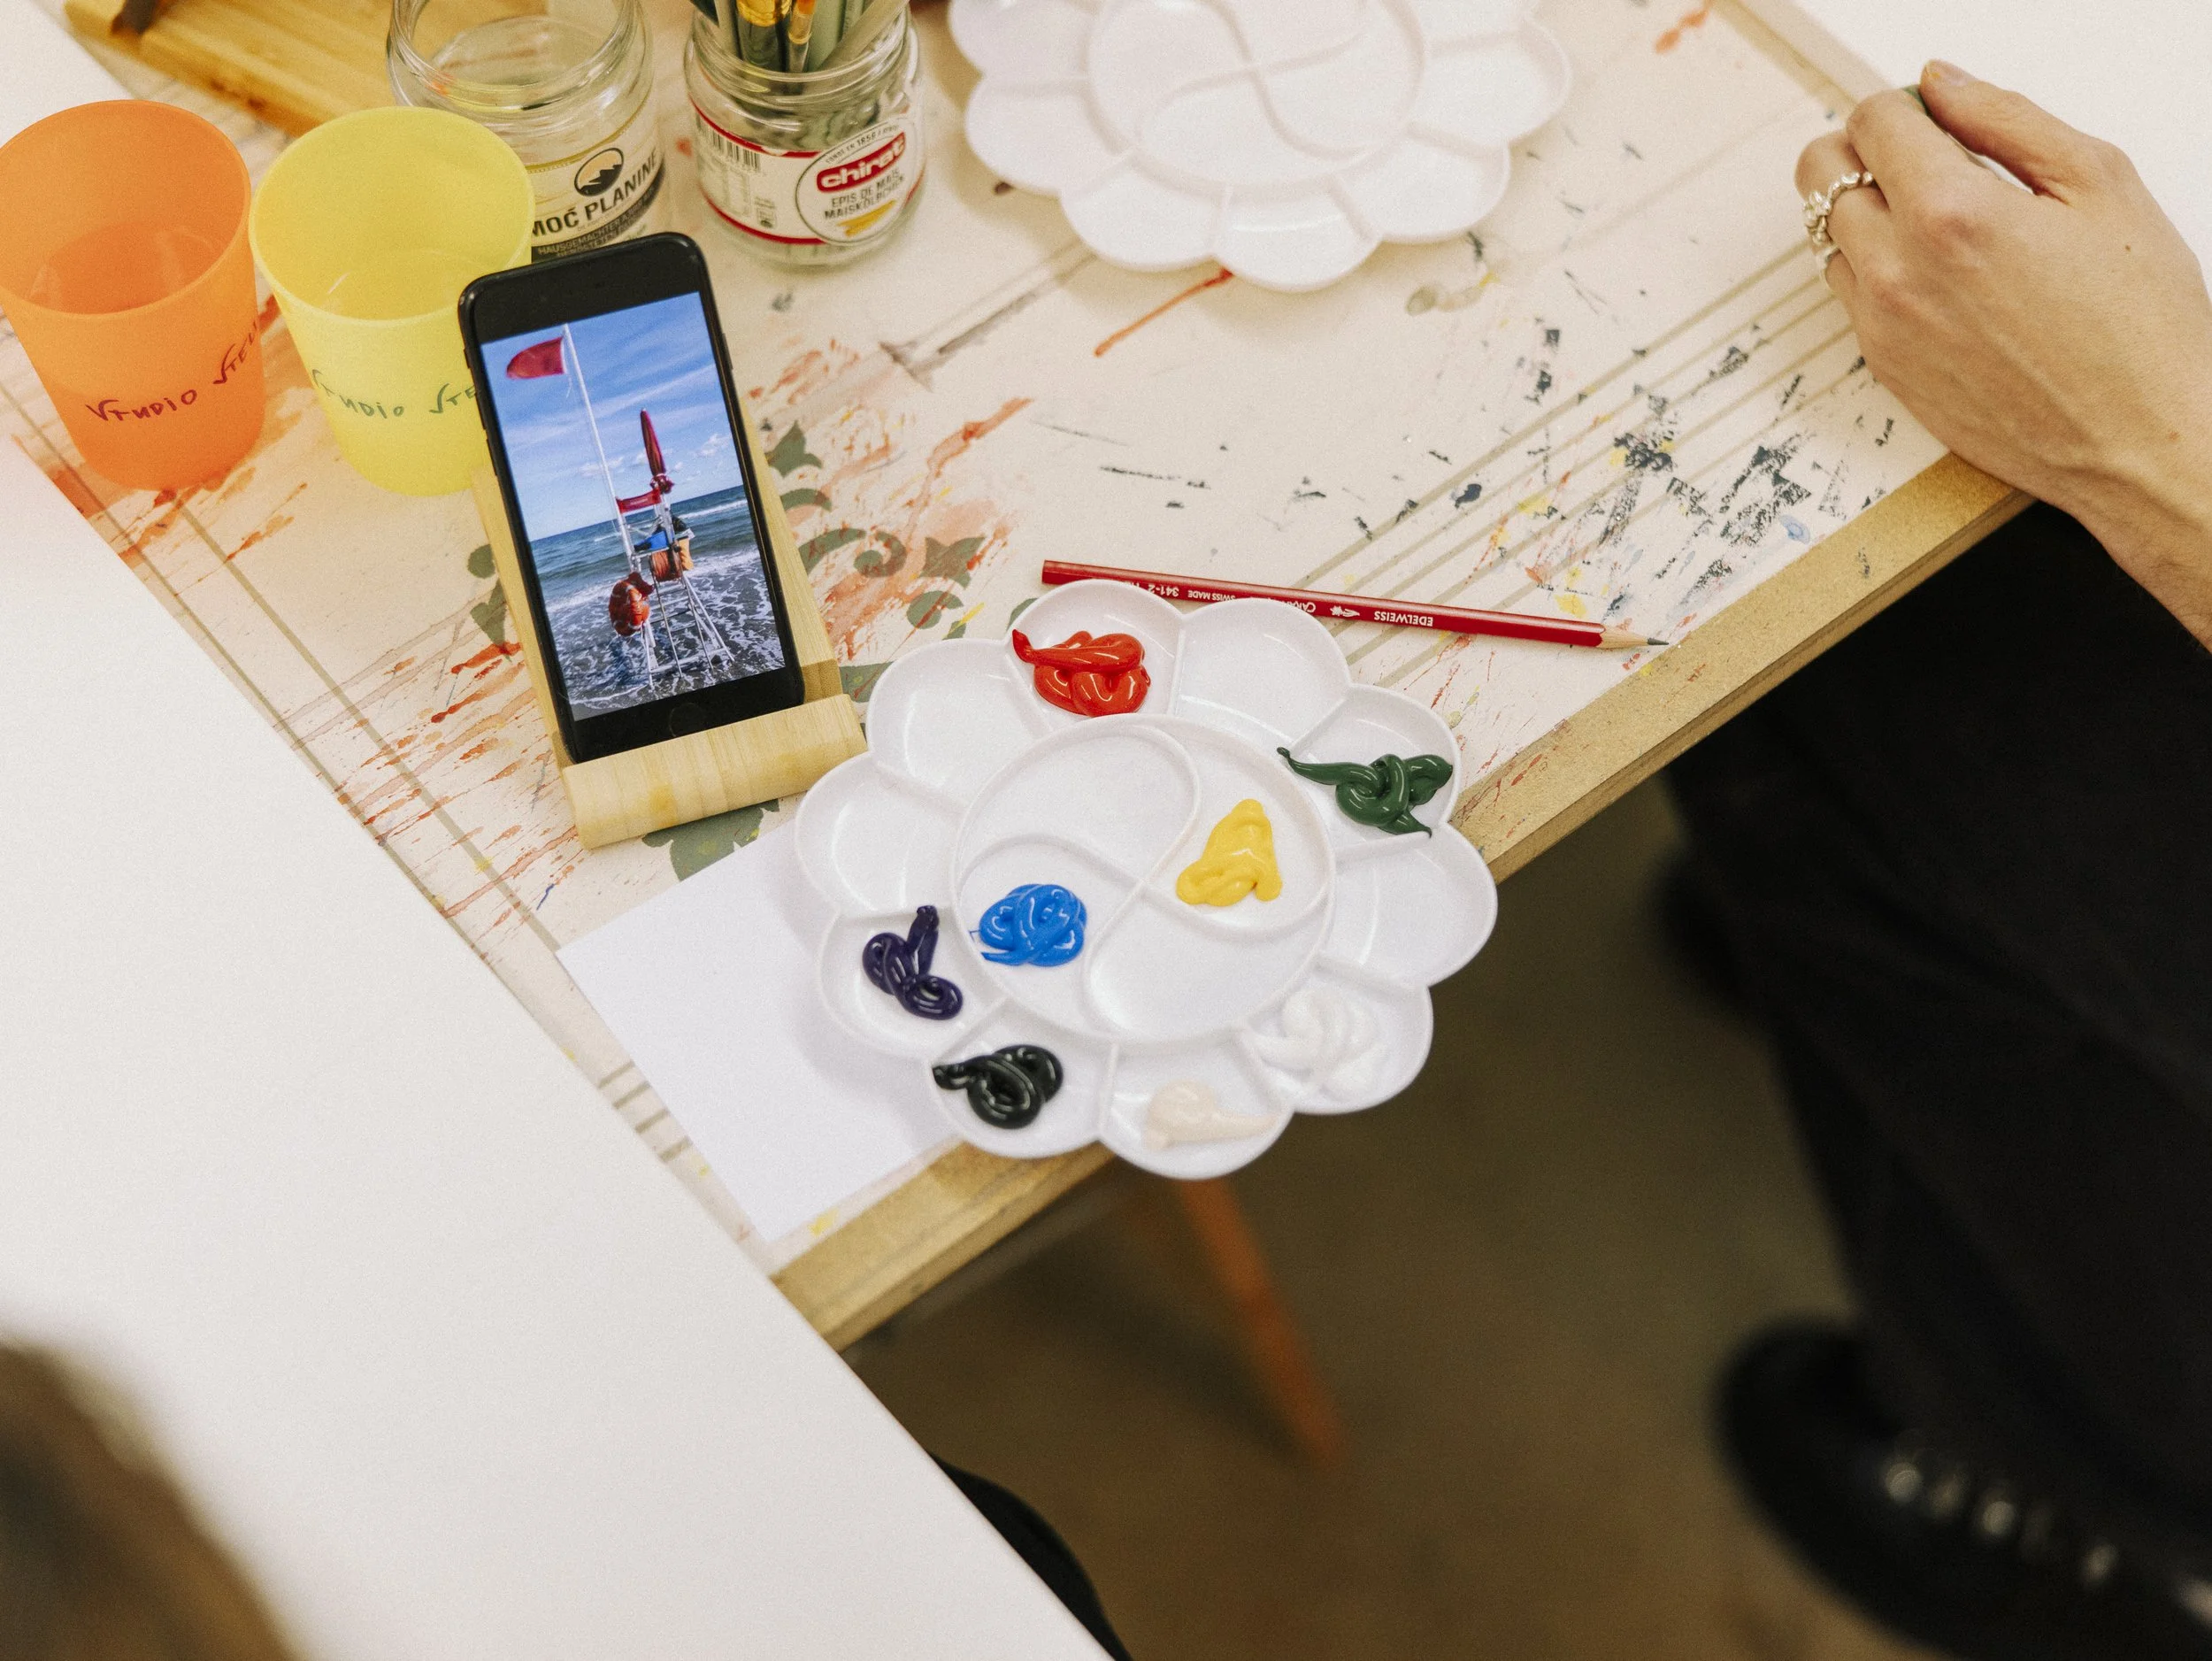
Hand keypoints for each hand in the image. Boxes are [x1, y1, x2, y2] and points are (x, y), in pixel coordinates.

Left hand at [1799, 62, 2211, 645]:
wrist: (2136, 441)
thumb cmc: (2139, 323)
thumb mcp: (2099, 184)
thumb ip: (2008, 120)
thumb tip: (1941, 83)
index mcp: (1951, 214)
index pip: (1870, 119)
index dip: (1902, 105)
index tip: (1936, 118)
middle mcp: (1897, 270)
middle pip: (1821, 171)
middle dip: (1864, 149)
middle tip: (1922, 160)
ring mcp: (1880, 324)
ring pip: (1826, 232)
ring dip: (1865, 208)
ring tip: (1939, 220)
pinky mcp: (1882, 366)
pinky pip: (1847, 292)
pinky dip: (1875, 266)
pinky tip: (1941, 275)